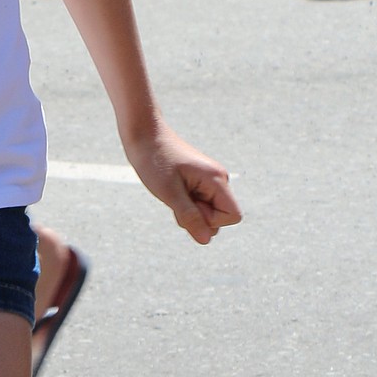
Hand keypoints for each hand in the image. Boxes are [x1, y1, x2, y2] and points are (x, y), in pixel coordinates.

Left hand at [123, 119, 242, 243]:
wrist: (144, 135)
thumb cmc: (154, 162)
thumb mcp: (169, 193)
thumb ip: (190, 217)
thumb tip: (206, 240)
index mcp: (217, 180)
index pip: (233, 216)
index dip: (210, 220)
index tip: (188, 205)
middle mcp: (219, 179)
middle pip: (219, 218)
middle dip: (197, 217)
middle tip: (175, 198)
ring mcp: (210, 180)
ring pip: (207, 212)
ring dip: (188, 211)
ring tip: (172, 192)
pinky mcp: (200, 181)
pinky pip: (199, 204)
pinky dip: (185, 204)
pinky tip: (172, 190)